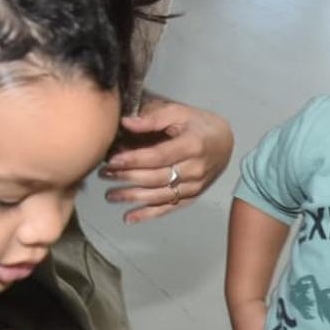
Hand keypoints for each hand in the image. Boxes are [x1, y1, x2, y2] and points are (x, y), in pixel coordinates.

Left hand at [103, 99, 234, 223]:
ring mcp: (195, 186)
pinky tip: (129, 217)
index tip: (113, 160)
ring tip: (110, 195)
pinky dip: (148, 214)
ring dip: (132, 197)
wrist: (225, 142)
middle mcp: (195, 169)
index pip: (159, 156)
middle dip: (127, 177)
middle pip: (156, 177)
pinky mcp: (192, 196)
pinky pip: (169, 208)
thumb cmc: (199, 124)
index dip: (134, 160)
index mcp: (193, 145)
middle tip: (104, 174)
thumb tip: (126, 122)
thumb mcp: (179, 112)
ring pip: (160, 195)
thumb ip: (153, 118)